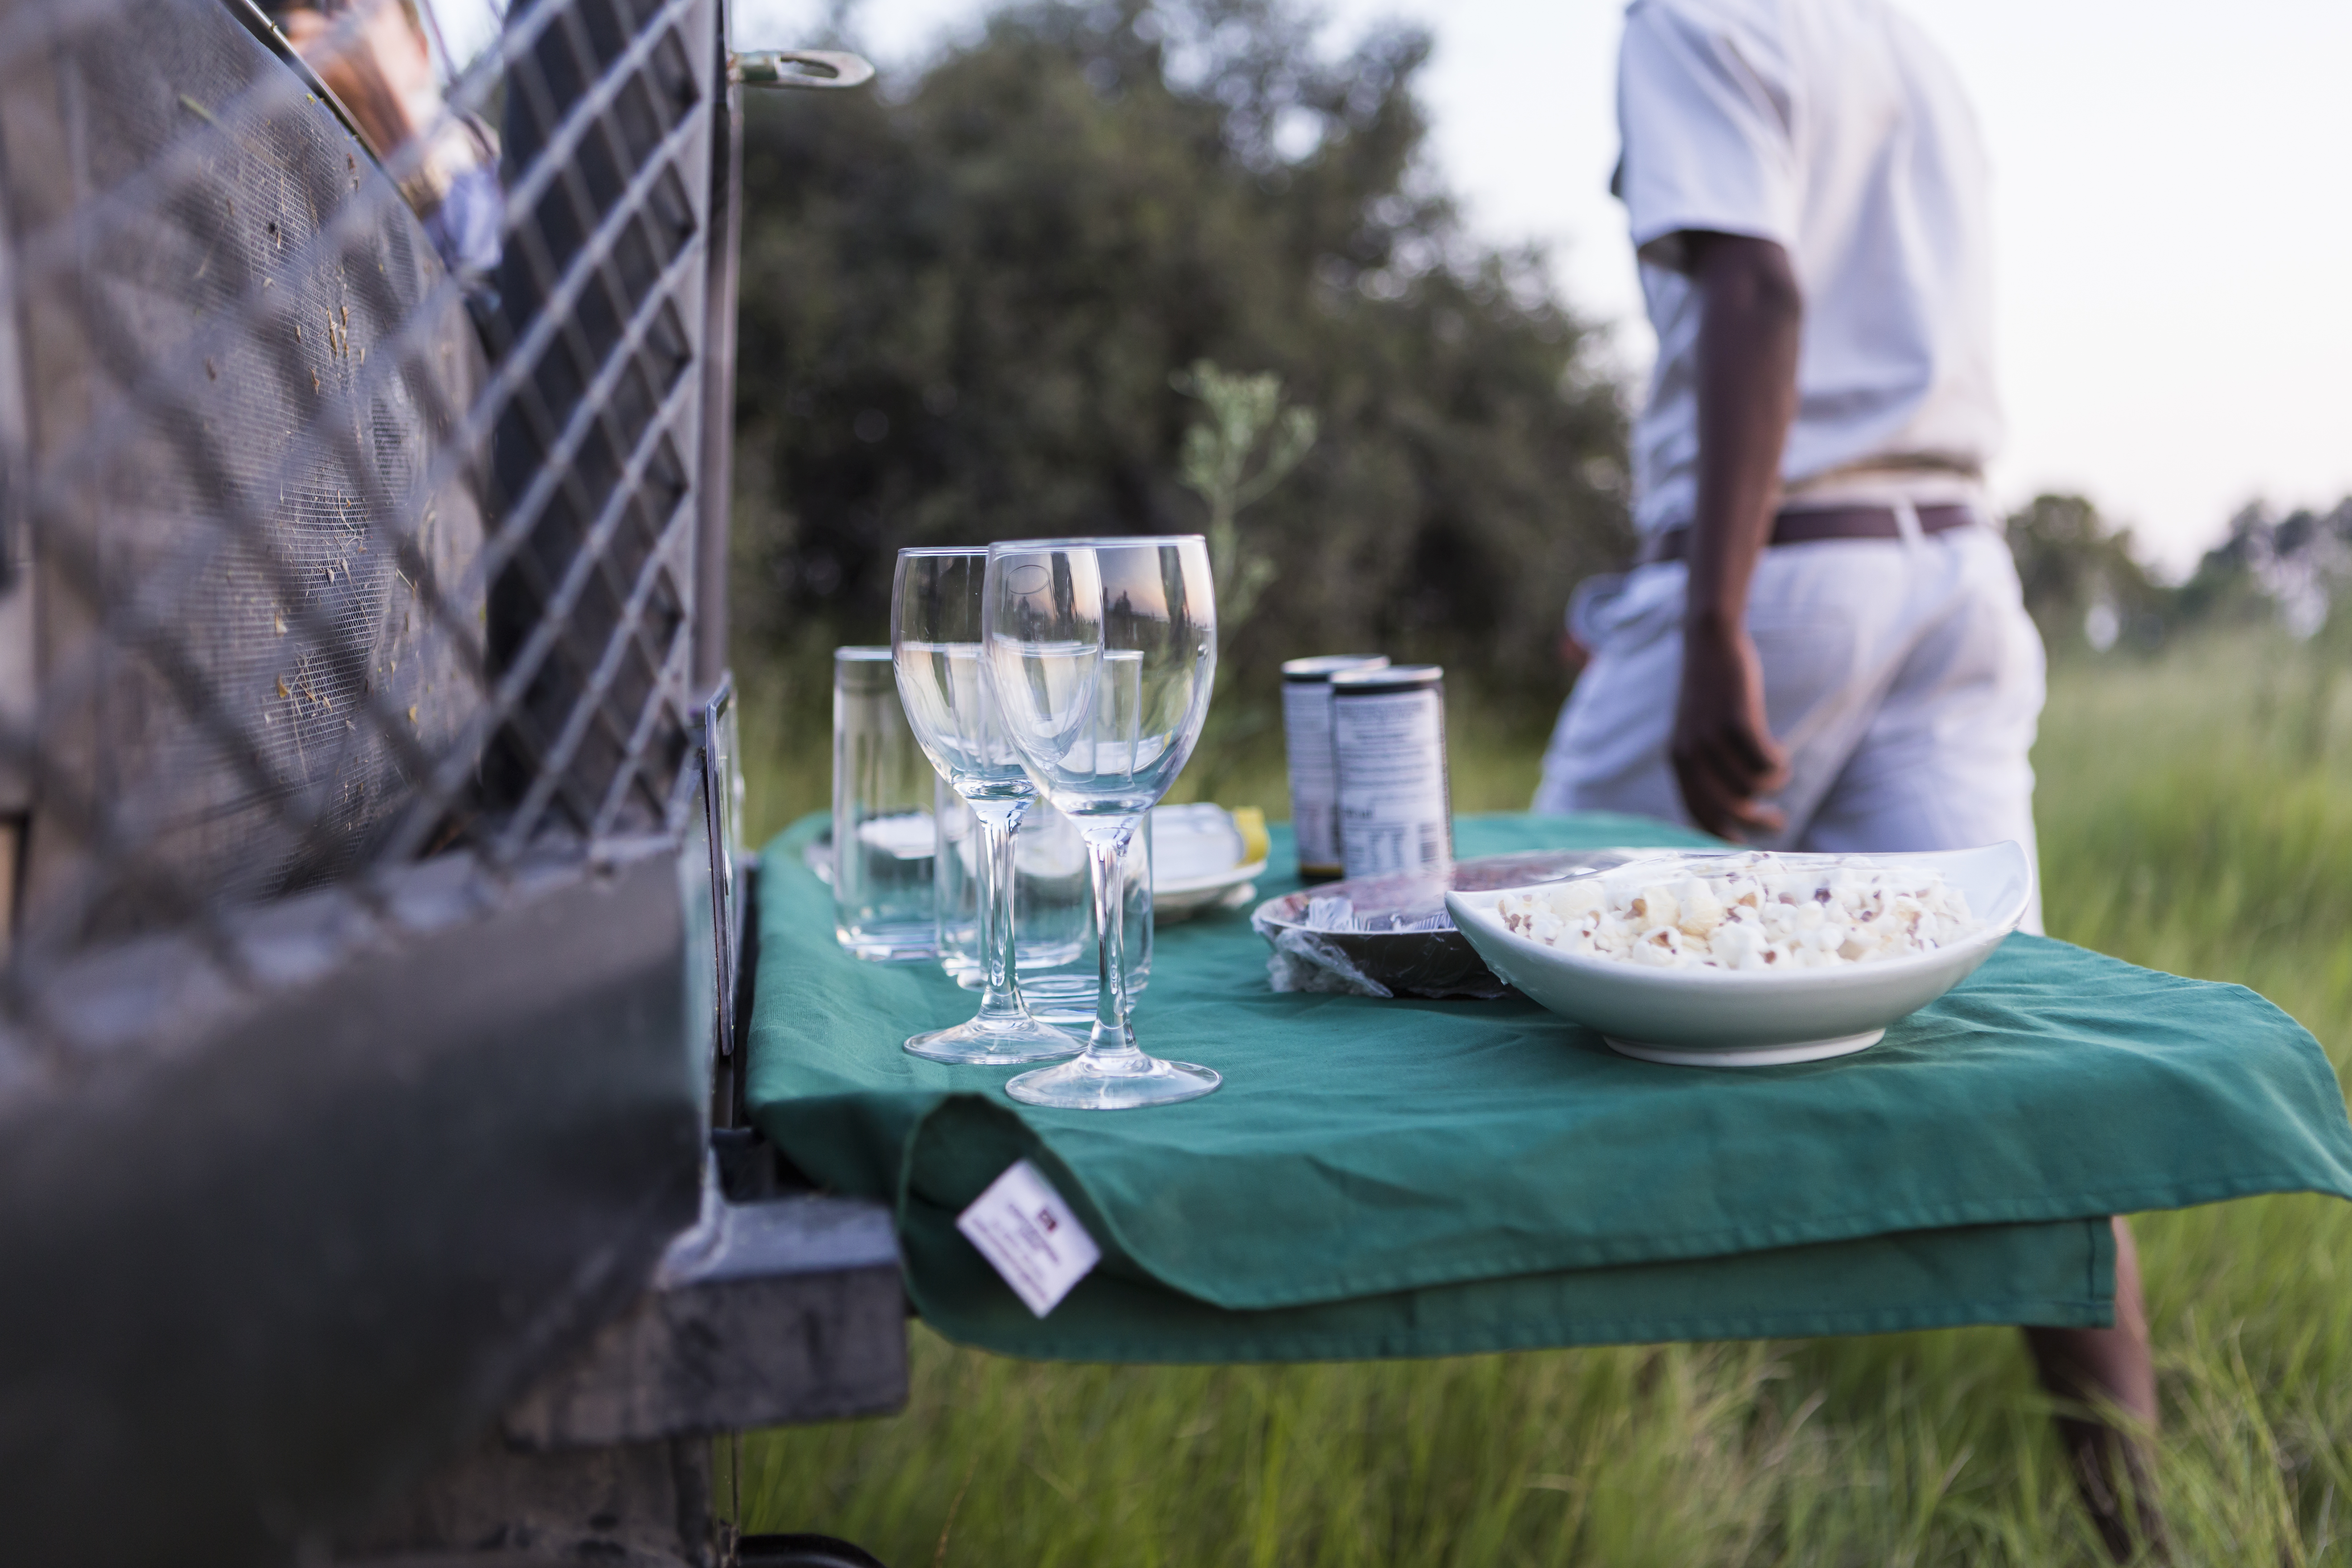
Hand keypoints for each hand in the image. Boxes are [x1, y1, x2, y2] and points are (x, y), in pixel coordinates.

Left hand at [1671, 617, 1789, 839]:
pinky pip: (1765, 762)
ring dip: (1773, 783)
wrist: (1710, 644)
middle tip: (1778, 822)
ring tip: (1778, 767)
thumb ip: (1706, 767)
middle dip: (1758, 823)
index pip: (1697, 813)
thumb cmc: (1711, 693)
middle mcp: (1690, 753)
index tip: (1743, 844)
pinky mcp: (1737, 721)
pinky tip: (1780, 752)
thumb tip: (1733, 808)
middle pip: (1729, 808)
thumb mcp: (1698, 733)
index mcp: (1677, 760)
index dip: (1721, 834)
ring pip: (1753, 785)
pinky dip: (1778, 764)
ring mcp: (1712, 738)